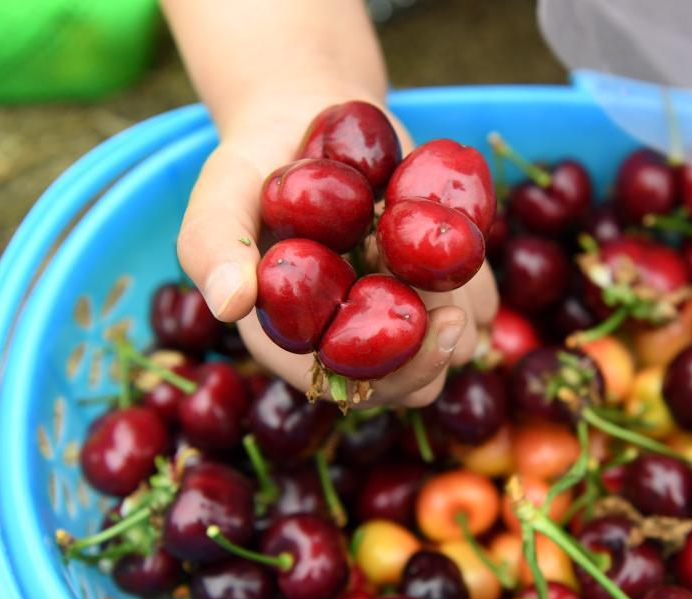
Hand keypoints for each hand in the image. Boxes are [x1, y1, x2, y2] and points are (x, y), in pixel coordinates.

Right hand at [176, 90, 497, 406]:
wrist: (310, 119)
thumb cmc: (255, 164)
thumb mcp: (223, 192)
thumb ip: (215, 244)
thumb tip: (229, 303)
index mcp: (295, 339)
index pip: (348, 385)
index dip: (393, 375)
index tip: (434, 334)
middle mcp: (350, 338)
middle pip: (411, 381)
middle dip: (436, 353)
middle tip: (455, 315)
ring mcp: (395, 314)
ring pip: (452, 342)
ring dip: (457, 300)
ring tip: (427, 237)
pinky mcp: (433, 288)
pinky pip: (477, 301)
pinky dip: (476, 273)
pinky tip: (453, 226)